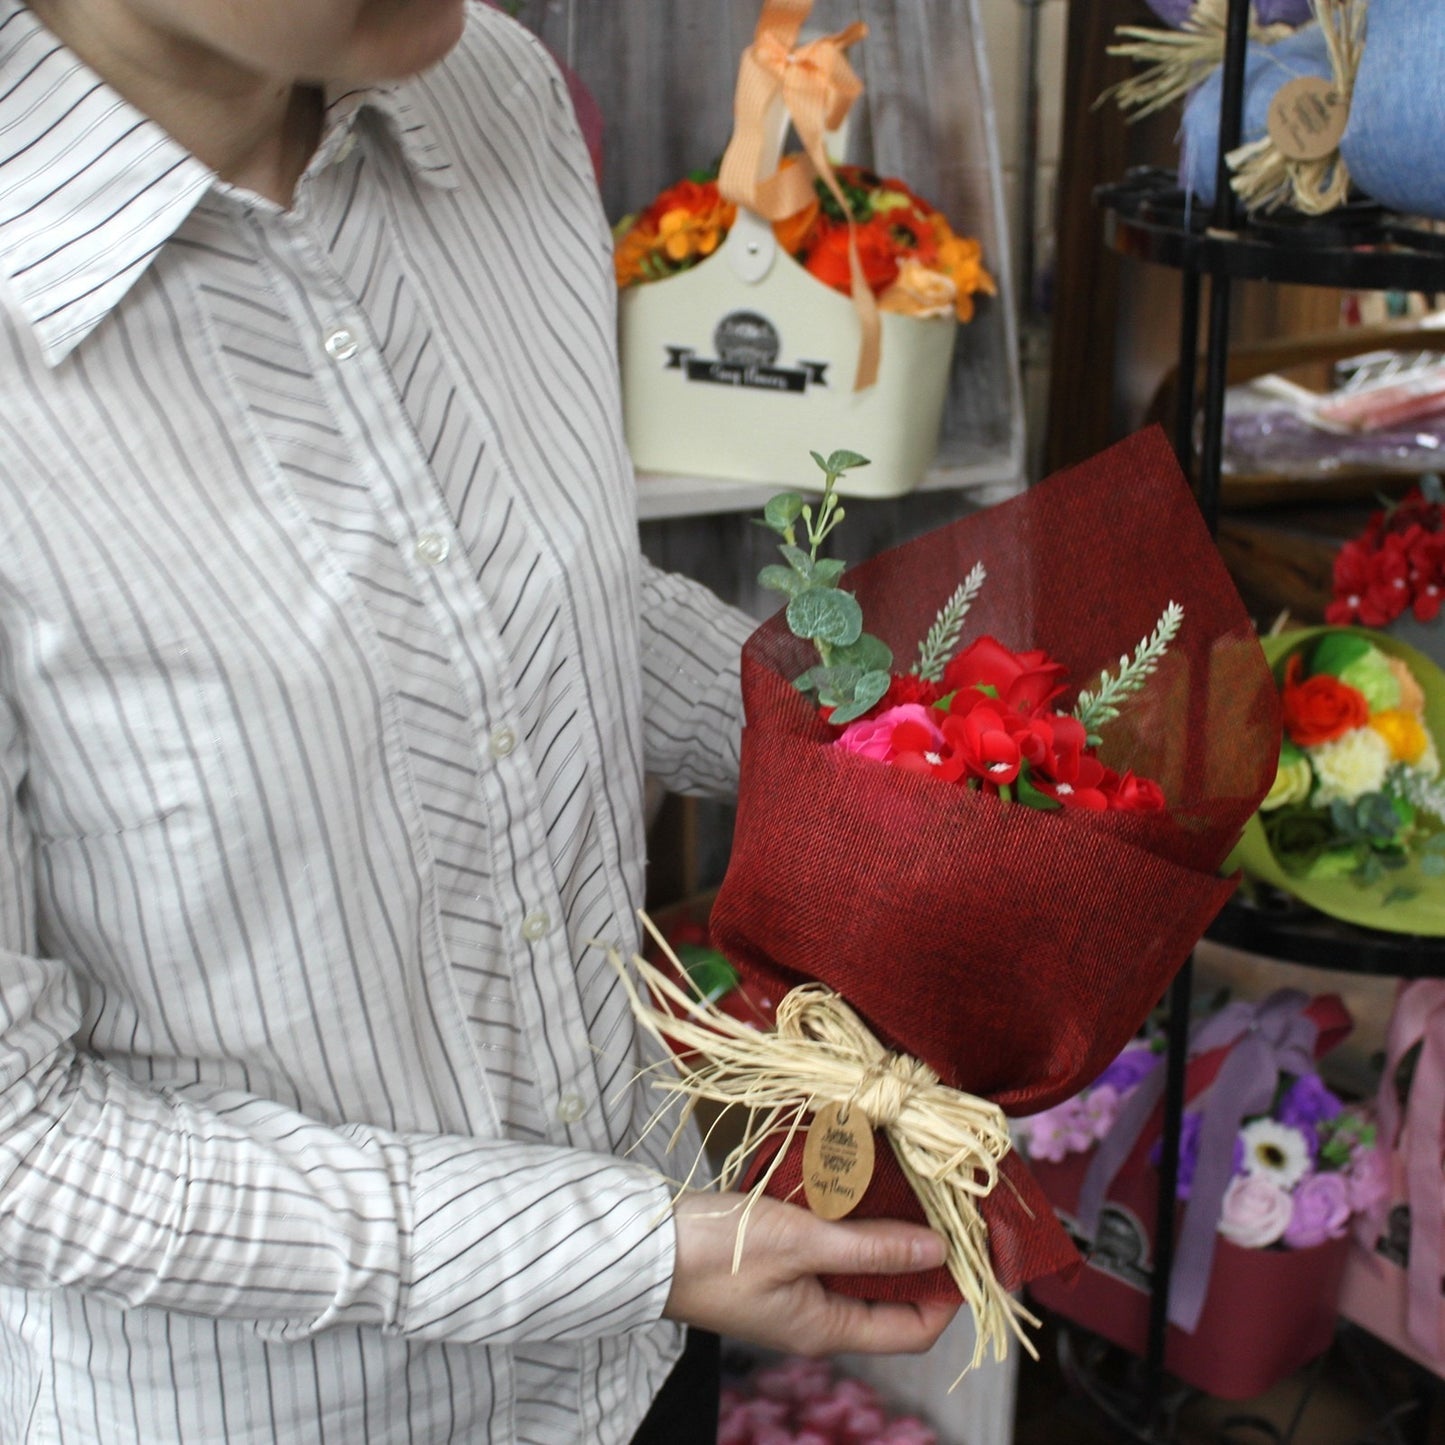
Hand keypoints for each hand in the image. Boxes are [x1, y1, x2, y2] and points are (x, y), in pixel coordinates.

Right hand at [664, 1191, 958, 1356]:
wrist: (645, 1248)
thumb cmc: (718, 1250)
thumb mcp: (800, 1242)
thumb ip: (870, 1245)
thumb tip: (939, 1251)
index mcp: (827, 1328)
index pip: (914, 1328)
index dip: (949, 1293)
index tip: (972, 1246)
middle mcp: (817, 1317)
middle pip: (890, 1295)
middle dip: (920, 1254)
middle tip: (944, 1204)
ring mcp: (795, 1291)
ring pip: (861, 1266)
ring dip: (885, 1231)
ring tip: (908, 1186)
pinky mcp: (776, 1263)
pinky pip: (829, 1248)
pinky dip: (849, 1220)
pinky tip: (856, 1184)